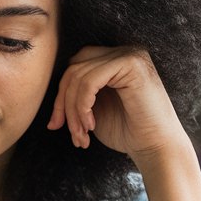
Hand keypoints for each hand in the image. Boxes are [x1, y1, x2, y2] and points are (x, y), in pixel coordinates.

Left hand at [47, 46, 188, 166]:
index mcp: (113, 61)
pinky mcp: (131, 63)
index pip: (74, 68)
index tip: (57, 125)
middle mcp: (122, 52)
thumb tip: (44, 98)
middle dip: (63, 104)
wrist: (156, 148)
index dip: (60, 97)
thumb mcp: (92, 110)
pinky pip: (89, 81)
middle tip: (71, 133)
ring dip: (73, 111)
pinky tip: (91, 124)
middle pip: (73, 68)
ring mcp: (128, 55)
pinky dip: (82, 106)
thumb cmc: (128, 132)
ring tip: (82, 135)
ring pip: (78, 76)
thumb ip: (75, 96)